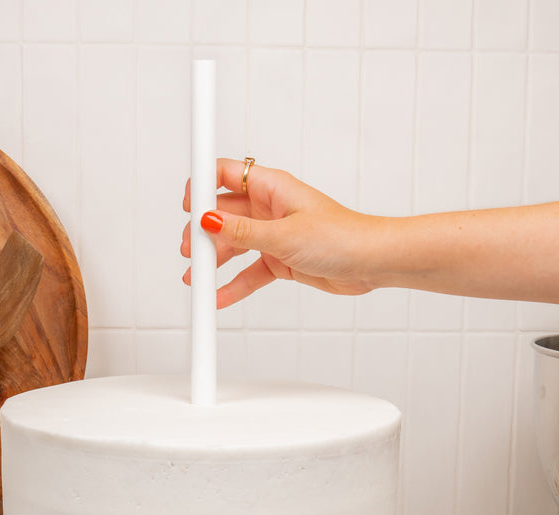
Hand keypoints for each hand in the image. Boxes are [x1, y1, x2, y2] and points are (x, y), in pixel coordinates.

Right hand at [181, 158, 382, 307]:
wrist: (371, 263)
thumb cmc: (342, 237)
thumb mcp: (284, 235)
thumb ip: (242, 231)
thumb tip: (208, 220)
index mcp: (272, 187)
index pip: (225, 175)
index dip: (202, 186)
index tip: (186, 207)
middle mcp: (270, 208)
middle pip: (222, 213)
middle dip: (202, 232)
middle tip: (190, 252)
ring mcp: (274, 234)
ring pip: (233, 243)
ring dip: (213, 260)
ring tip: (197, 277)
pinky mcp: (280, 259)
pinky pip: (248, 270)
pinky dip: (234, 283)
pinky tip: (219, 296)